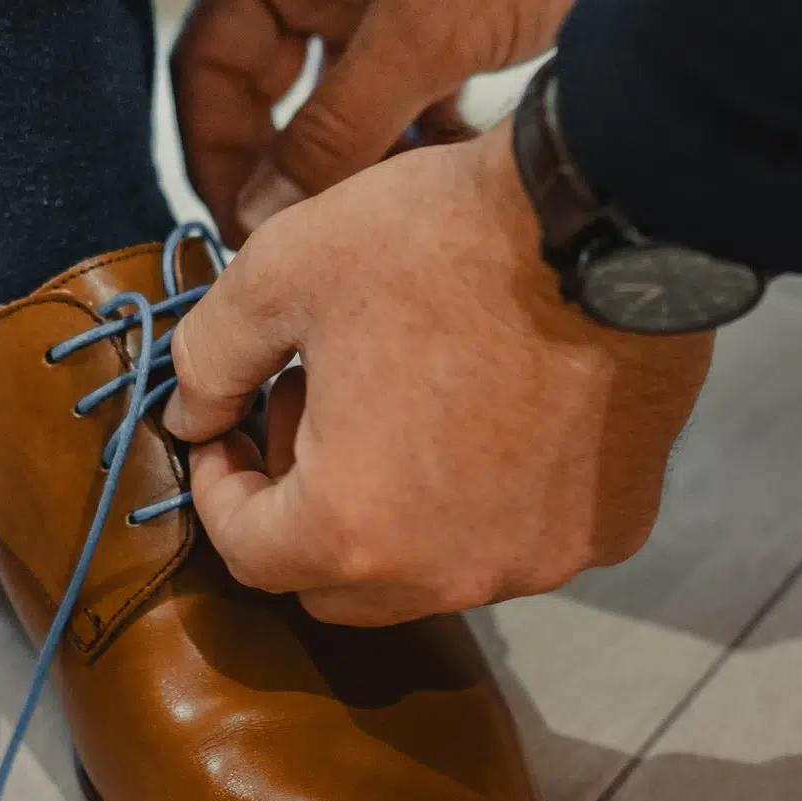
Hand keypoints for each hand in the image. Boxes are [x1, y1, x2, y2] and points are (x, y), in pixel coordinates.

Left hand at [161, 122, 712, 624]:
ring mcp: (539, 559)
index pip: (248, 553)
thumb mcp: (283, 272)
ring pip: (432, 569)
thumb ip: (209, 360)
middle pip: (338, 585)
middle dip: (302, 510)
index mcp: (352, 527)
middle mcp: (448, 574)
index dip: (220, 487)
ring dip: (396, 510)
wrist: (610, 215)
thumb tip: (191, 418)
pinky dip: (491, 499)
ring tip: (403, 398)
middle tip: (309, 407)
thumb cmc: (438, 241)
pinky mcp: (610, 530)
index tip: (226, 427)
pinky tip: (494, 412)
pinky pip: (523, 538)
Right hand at [171, 0, 655, 240]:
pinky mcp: (425, 13)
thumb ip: (335, 130)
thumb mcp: (424, 36)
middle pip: (258, 85)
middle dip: (280, 166)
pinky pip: (385, 94)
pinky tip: (426, 184)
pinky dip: (399, 140)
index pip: (206, 63)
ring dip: (345, 159)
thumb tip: (261, 211)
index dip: (216, 154)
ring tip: (370, 219)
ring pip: (327, 98)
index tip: (242, 230)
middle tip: (296, 242)